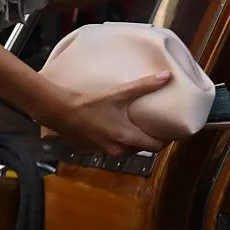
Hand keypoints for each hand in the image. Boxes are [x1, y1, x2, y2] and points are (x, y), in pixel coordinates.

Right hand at [41, 70, 171, 155]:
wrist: (58, 110)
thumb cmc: (89, 102)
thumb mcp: (119, 93)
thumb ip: (144, 86)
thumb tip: (166, 77)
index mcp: (127, 138)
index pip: (156, 147)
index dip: (166, 139)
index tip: (171, 131)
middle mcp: (117, 150)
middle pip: (141, 148)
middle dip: (148, 138)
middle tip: (152, 124)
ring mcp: (103, 152)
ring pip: (124, 149)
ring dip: (130, 140)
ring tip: (132, 124)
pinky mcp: (91, 150)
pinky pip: (108, 148)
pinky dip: (113, 140)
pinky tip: (109, 127)